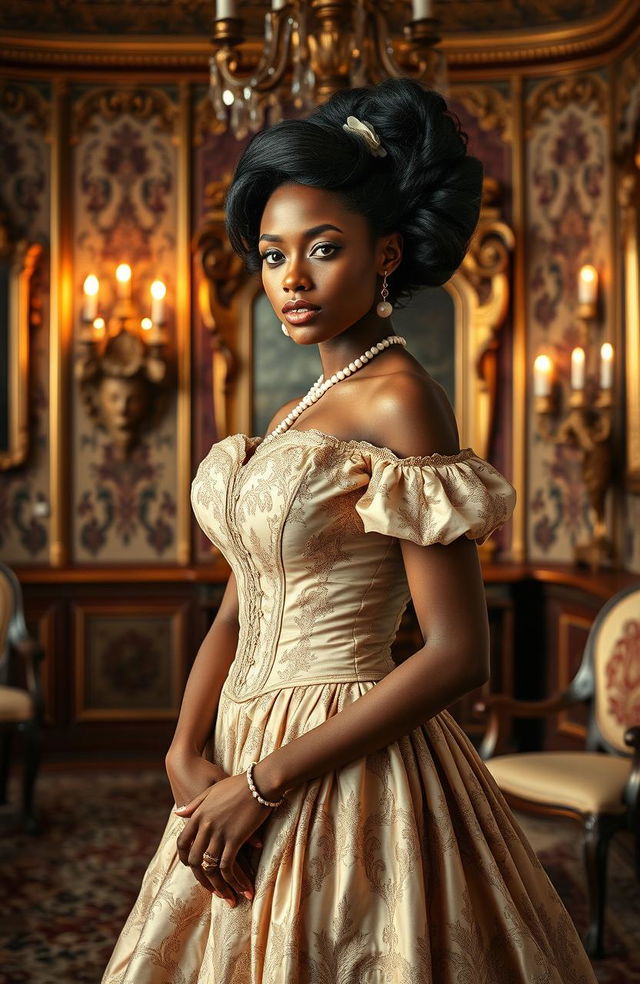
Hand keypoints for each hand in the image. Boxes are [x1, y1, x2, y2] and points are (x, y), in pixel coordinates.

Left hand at [175, 771, 275, 905]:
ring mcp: (219, 833)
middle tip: (213, 890)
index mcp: (198, 815)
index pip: (182, 844)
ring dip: (220, 886)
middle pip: (195, 860)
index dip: (185, 860)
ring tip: (229, 898)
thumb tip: (177, 813)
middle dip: (203, 880)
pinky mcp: (235, 839)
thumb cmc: (238, 784)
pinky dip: (234, 881)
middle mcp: (205, 826)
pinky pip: (229, 867)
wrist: (259, 782)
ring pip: (211, 868)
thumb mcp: (211, 790)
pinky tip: (243, 888)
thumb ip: (194, 804)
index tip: (193, 869)